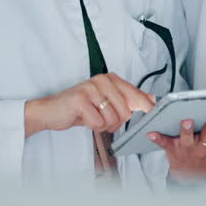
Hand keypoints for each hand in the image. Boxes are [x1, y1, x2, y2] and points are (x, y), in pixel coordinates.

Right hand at [24, 73, 155, 137]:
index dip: (146, 107)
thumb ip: (127, 99)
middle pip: (126, 111)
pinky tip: (84, 119)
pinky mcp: (81, 100)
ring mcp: (91, 89)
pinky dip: (92, 126)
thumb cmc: (80, 107)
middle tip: (102, 117)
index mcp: (111, 79)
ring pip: (113, 119)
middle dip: (116, 122)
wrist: (51, 111)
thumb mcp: (106, 101)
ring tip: (92, 117)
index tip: (154, 114)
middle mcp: (102, 80)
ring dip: (104, 125)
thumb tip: (151, 98)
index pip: (136, 94)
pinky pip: (98, 123)